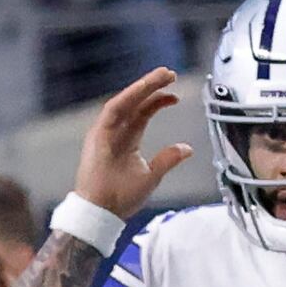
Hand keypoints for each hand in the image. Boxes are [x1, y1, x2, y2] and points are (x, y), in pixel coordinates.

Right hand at [73, 67, 194, 218]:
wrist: (101, 213)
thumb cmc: (119, 199)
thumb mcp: (151, 176)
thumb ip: (167, 159)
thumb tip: (187, 149)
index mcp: (127, 139)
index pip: (143, 112)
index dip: (158, 100)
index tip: (175, 95)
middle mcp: (116, 132)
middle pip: (135, 102)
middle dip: (152, 86)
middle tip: (171, 74)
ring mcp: (105, 133)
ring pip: (125, 100)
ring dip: (143, 86)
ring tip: (162, 75)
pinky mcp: (98, 135)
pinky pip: (113, 109)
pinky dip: (128, 97)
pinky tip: (143, 87)